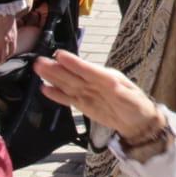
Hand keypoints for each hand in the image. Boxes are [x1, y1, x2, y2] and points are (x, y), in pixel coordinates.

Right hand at [36, 49, 163, 142]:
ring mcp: (88, 93)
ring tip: (39, 68)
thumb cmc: (137, 106)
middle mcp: (95, 83)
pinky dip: (56, 95)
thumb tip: (112, 85)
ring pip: (67, 84)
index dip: (74, 64)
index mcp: (108, 78)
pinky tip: (44, 89)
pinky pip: (68, 99)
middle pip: (73, 76)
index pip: (88, 70)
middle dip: (56, 68)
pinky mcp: (83, 104)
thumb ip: (120, 93)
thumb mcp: (132, 99)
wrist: (136, 121)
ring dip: (52, 77)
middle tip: (39, 61)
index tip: (60, 55)